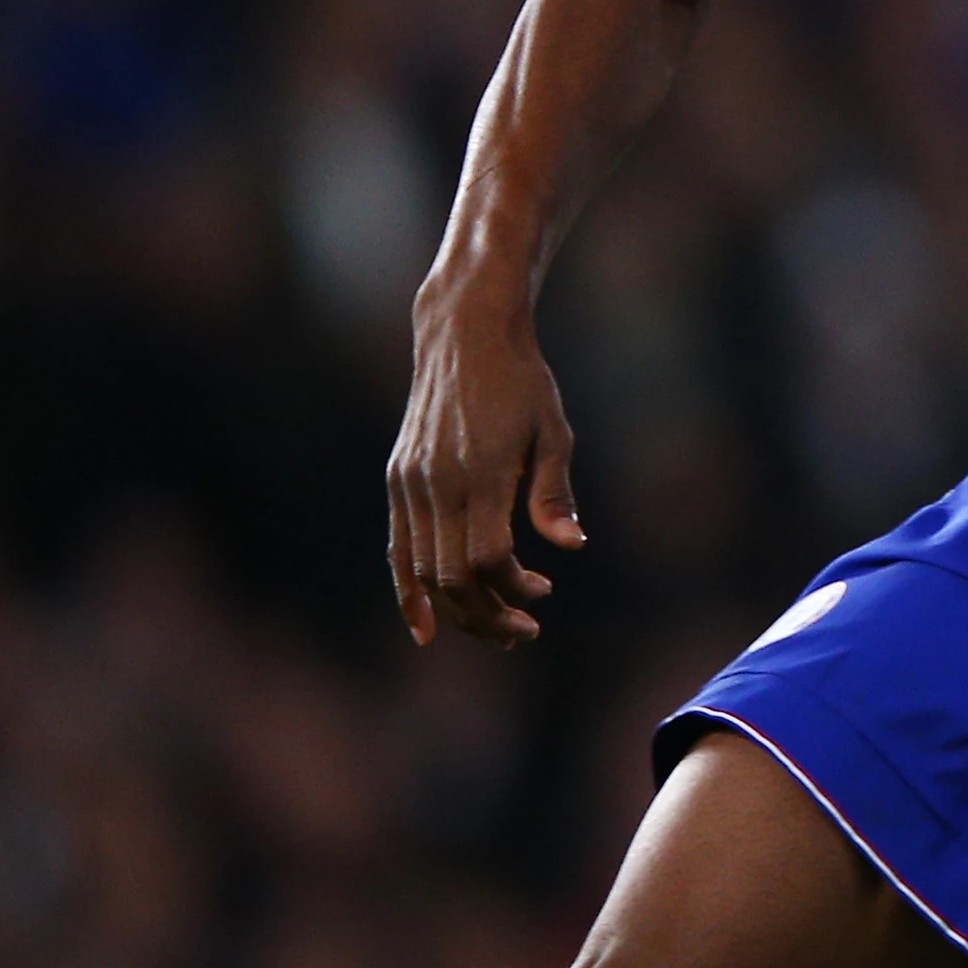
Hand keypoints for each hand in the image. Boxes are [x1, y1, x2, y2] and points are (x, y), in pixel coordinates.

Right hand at [391, 280, 584, 646]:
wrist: (463, 335)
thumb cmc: (522, 382)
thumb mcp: (553, 431)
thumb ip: (555, 493)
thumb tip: (571, 547)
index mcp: (482, 471)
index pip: (487, 557)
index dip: (513, 588)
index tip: (543, 590)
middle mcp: (438, 482)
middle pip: (452, 575)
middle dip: (488, 614)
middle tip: (524, 631)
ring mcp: (411, 483)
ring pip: (422, 570)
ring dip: (457, 611)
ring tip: (494, 629)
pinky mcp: (398, 479)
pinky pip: (397, 549)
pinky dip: (408, 592)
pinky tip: (425, 628)